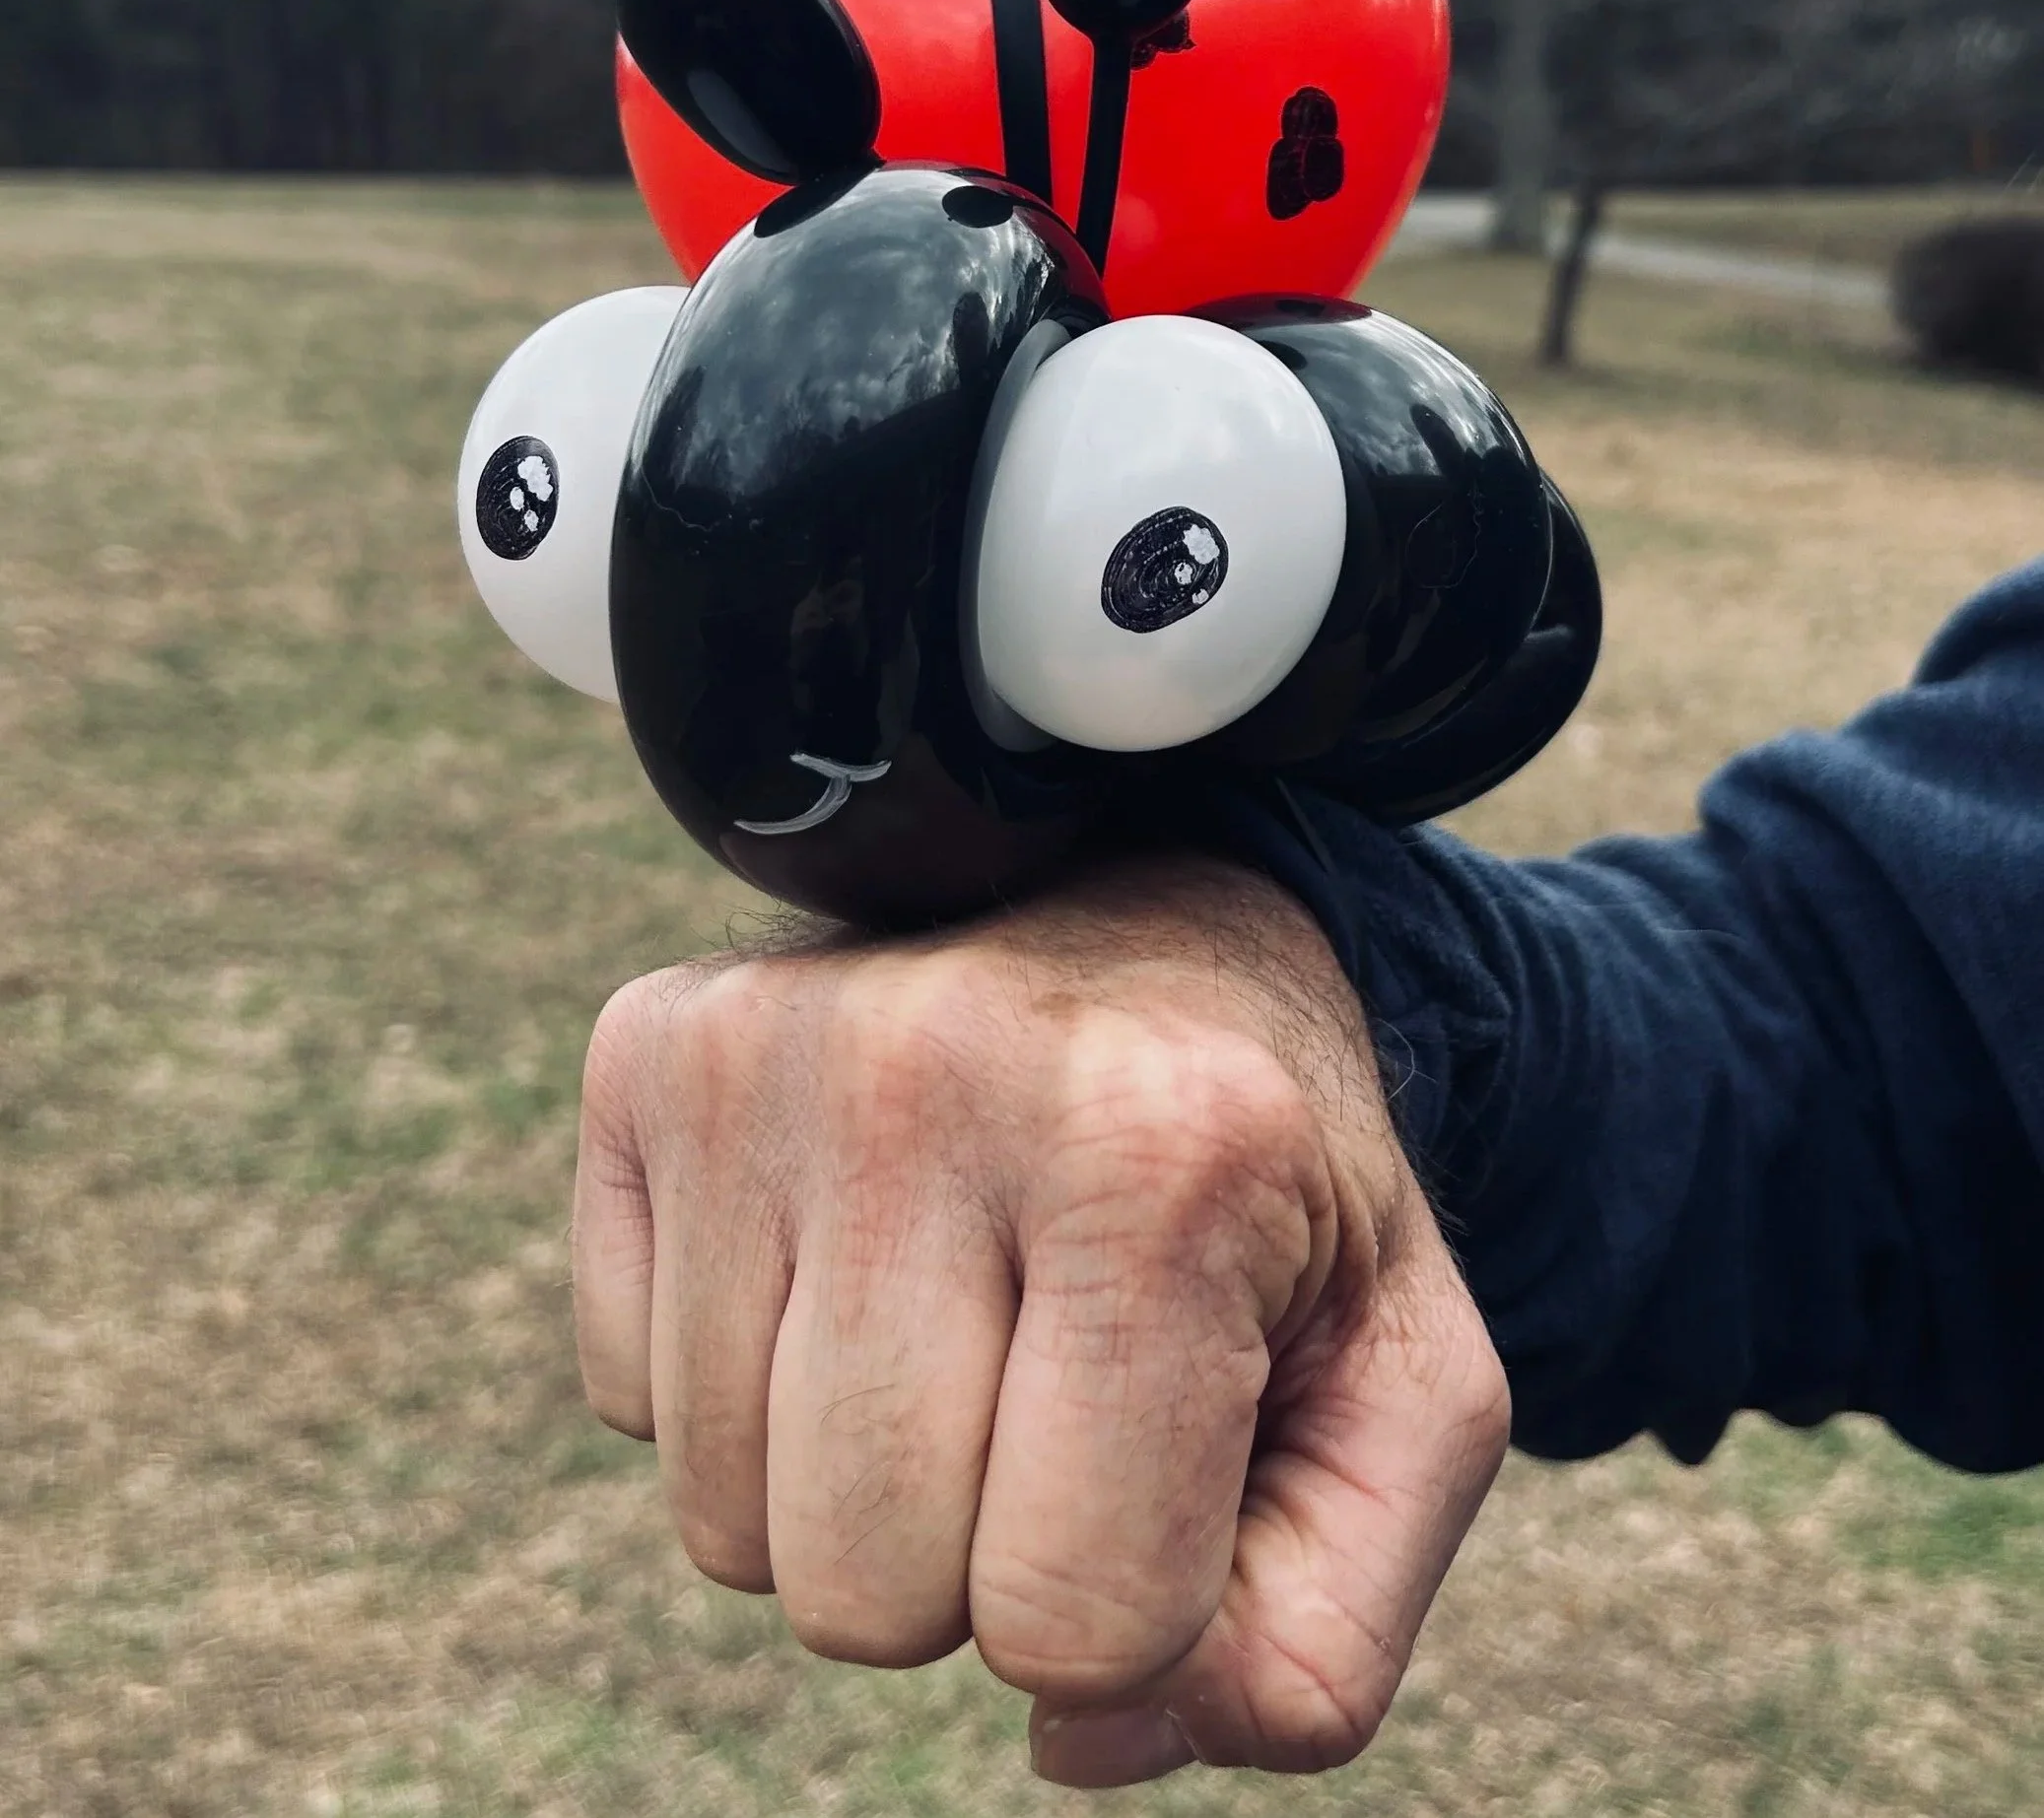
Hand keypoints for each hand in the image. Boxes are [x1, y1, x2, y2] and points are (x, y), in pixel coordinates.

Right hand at [572, 851, 1509, 1787]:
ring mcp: (762, 1051)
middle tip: (1056, 1379)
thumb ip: (1314, 1643)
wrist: (1164, 914)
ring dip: (853, 1484)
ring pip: (723, 1529)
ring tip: (961, 1302)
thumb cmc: (1284, 1185)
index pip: (1066, 1622)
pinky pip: (626, 1402)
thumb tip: (1065, 1736)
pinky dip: (741, 1385)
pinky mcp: (649, 1051)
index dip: (1138, 1613)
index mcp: (1161, 1156)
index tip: (1177, 1449)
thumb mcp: (1408, 1397)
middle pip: (861, 1596)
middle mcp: (931, 1075)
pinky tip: (852, 1243)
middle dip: (979, 1562)